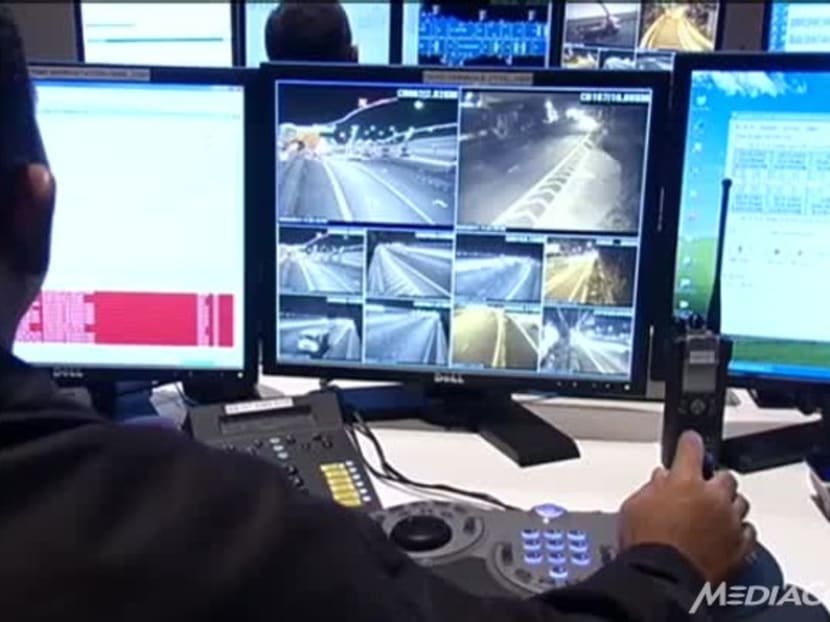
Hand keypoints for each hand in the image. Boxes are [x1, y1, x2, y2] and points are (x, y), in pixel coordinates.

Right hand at [618, 431, 755, 583]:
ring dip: (728, 504)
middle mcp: (713, 497)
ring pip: (740, 502)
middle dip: (714, 479)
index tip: (691, 440)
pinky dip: (738, 529)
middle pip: (725, 476)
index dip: (691, 441)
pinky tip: (728, 532)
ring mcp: (729, 522)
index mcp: (685, 480)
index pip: (691, 448)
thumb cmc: (646, 543)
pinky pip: (747, 531)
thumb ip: (651, 488)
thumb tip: (659, 481)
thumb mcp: (635, 506)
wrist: (662, 577)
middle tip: (702, 486)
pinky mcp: (740, 547)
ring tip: (715, 511)